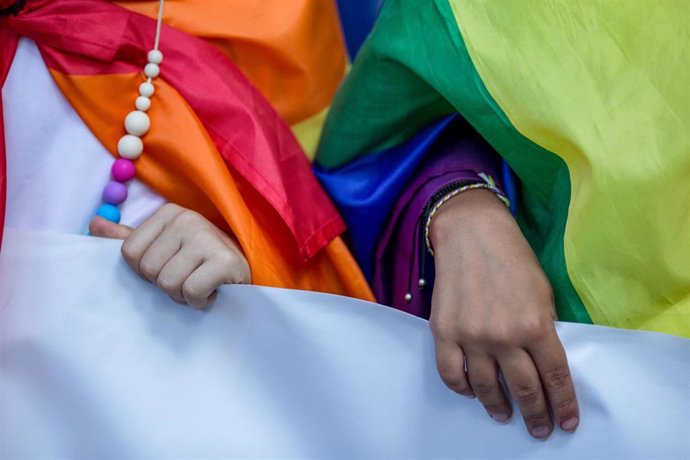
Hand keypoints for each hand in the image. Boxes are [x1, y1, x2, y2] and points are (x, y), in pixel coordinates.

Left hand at [89, 203, 250, 307]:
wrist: (244, 275)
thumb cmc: (199, 263)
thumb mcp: (163, 248)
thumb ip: (128, 239)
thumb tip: (94, 224)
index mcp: (168, 213)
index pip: (130, 254)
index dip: (146, 272)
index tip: (170, 268)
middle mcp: (187, 219)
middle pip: (149, 270)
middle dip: (166, 285)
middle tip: (188, 279)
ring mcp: (207, 238)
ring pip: (168, 283)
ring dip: (183, 295)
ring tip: (200, 286)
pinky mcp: (224, 260)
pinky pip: (191, 291)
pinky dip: (199, 301)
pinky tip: (212, 293)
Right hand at [429, 189, 578, 438]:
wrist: (471, 233)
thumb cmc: (512, 258)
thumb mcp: (543, 292)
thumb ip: (543, 329)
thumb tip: (541, 362)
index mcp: (536, 325)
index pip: (555, 377)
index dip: (564, 404)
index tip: (567, 422)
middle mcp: (503, 336)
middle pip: (524, 390)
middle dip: (536, 415)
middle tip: (539, 428)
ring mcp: (470, 336)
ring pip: (486, 388)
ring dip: (499, 407)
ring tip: (504, 414)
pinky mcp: (443, 332)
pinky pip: (451, 374)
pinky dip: (462, 389)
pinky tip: (472, 391)